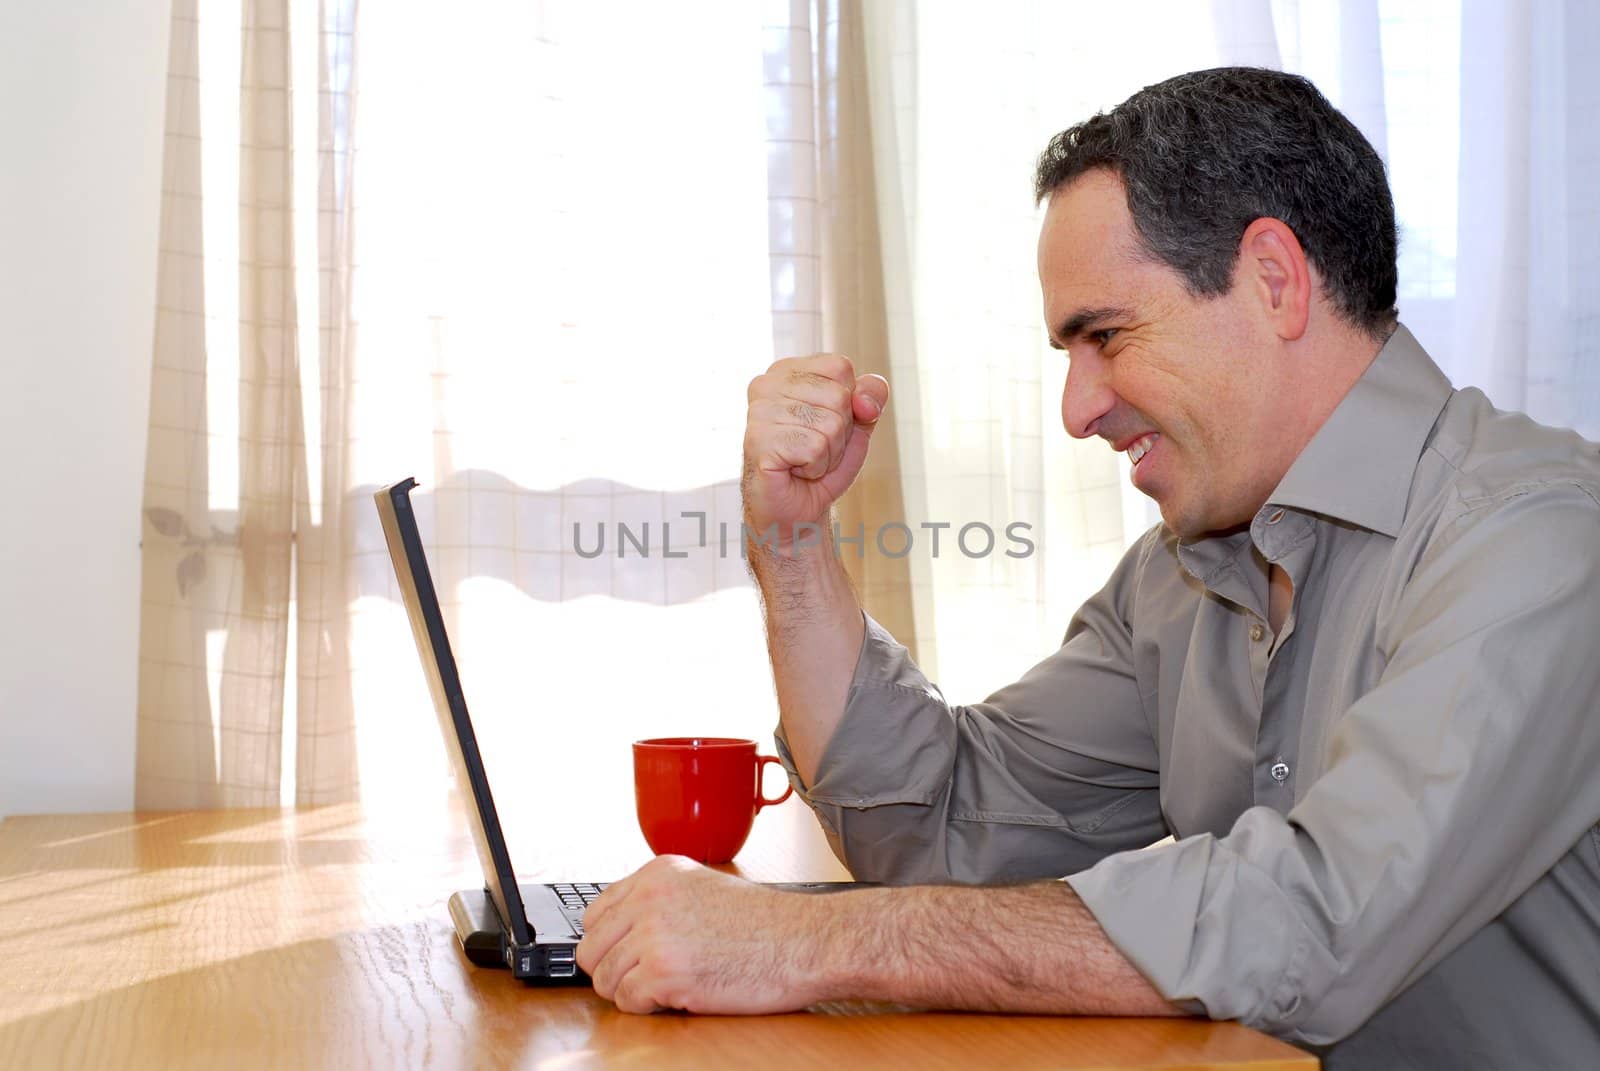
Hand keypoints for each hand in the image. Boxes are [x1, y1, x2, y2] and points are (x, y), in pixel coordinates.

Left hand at [576, 855, 828, 1013]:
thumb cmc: (765, 923)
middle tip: (643, 979)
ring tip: (667, 987)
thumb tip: (622, 931)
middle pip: (591, 948)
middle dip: (613, 970)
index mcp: (657, 873)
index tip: (624, 955)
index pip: (596, 913)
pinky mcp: (662, 972)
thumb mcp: (704, 887)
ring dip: (631, 992)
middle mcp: (649, 898)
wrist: (803, 942)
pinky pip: (627, 1002)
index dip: (609, 942)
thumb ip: (660, 900)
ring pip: (604, 980)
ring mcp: (652, 935)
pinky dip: (648, 1008)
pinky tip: (678, 995)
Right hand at [742, 355, 889, 539]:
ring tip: (804, 461)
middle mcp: (766, 384)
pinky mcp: (758, 441)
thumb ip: (870, 396)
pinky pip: (814, 448)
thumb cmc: (821, 462)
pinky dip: (815, 467)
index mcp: (787, 370)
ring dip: (828, 453)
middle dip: (839, 433)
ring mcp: (759, 412)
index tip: (826, 424)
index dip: (849, 403)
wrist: (797, 509)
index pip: (841, 367)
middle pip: (838, 396)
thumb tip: (864, 401)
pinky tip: (795, 470)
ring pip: (829, 424)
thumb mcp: (857, 422)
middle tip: (814, 449)